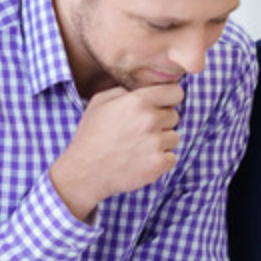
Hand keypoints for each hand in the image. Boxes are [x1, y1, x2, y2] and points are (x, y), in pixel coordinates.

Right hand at [50, 83, 184, 220]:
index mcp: (138, 101)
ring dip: (161, 142)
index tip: (163, 106)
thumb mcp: (100, 102)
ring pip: (174, 138)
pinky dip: (160, 161)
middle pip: (174, 116)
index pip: (176, 92)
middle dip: (162, 122)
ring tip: (139, 147)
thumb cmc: (91, 136)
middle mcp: (150, 120)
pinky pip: (171, 158)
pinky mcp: (158, 164)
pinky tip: (142, 160)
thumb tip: (143, 88)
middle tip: (141, 131)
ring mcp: (156, 143)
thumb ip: (124, 90)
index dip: (169, 99)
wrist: (84, 171)